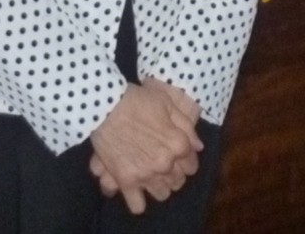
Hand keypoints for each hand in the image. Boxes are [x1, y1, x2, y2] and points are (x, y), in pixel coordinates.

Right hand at [88, 83, 203, 212]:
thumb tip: (198, 147)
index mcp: (178, 145)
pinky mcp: (126, 181)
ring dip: (159, 186)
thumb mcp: (167, 103)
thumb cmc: (137, 100)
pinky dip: (138, 201)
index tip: (177, 156)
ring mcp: (146, 174)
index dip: (185, 160)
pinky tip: (135, 191)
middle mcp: (166, 164)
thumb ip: (186, 126)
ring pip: (162, 194)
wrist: (105, 105)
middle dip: (173, 174)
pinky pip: (137, 205)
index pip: (192, 165)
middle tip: (162, 164)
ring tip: (150, 176)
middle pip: (178, 181)